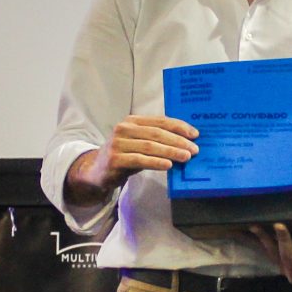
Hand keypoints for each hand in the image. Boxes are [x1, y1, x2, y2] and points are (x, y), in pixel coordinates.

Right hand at [66, 115, 197, 204]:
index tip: (195, 134)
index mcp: (132, 121)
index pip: (160, 121)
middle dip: (178, 141)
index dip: (179, 127)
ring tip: (186, 157)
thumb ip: (156, 139)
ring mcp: (118, 143)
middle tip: (194, 149)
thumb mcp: (138, 143)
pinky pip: (139, 160)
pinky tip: (168, 165)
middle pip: (157, 133)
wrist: (96, 171)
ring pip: (150, 146)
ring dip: (171, 152)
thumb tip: (186, 143)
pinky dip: (156, 162)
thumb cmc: (124, 156)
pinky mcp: (115, 159)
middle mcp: (123, 128)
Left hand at [247, 222, 291, 284]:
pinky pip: (264, 247)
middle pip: (288, 258)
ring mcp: (281, 266)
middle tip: (281, 225)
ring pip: (273, 252)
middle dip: (285, 241)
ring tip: (258, 223)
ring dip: (266, 237)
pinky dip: (259, 236)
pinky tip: (252, 225)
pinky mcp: (272, 258)